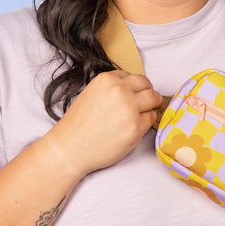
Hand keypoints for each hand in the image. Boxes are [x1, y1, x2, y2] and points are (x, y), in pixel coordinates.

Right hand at [47, 70, 162, 177]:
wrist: (70, 149)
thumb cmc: (79, 125)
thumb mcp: (92, 93)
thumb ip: (112, 88)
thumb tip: (135, 89)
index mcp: (107, 80)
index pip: (132, 76)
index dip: (134, 87)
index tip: (133, 95)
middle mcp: (119, 90)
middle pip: (146, 84)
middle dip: (147, 92)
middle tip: (146, 102)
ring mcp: (129, 108)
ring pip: (154, 98)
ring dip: (152, 104)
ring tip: (143, 113)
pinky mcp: (136, 127)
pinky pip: (152, 118)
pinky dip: (147, 121)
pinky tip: (135, 126)